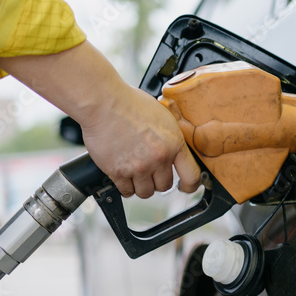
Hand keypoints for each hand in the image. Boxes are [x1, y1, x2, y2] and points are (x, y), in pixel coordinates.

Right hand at [80, 84, 200, 197]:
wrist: (103, 102)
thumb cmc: (129, 103)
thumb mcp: (162, 116)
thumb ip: (170, 138)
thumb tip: (174, 151)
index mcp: (174, 143)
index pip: (191, 176)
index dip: (189, 186)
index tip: (184, 187)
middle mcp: (158, 158)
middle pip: (165, 186)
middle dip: (158, 180)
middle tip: (150, 171)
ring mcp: (139, 167)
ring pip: (146, 192)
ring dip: (141, 185)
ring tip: (135, 173)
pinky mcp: (119, 172)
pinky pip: (126, 191)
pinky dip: (125, 186)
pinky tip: (123, 174)